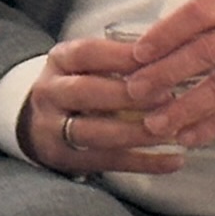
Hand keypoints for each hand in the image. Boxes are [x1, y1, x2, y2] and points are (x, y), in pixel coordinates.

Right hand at [15, 34, 185, 175]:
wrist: (40, 120)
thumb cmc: (82, 84)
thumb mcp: (90, 64)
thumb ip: (123, 59)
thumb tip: (174, 53)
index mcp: (59, 60)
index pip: (86, 53)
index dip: (120, 56)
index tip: (155, 58)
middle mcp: (50, 93)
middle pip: (84, 92)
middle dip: (126, 95)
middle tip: (166, 96)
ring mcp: (52, 129)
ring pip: (94, 132)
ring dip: (136, 133)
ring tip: (172, 131)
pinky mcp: (65, 159)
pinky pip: (107, 162)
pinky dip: (143, 163)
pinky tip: (174, 160)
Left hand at [118, 0, 214, 147]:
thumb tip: (168, 37)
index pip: (197, 13)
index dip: (164, 34)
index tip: (137, 53)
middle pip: (204, 51)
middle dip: (163, 74)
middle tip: (133, 91)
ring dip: (183, 107)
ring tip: (155, 122)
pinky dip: (214, 124)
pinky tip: (191, 135)